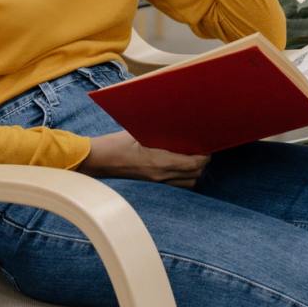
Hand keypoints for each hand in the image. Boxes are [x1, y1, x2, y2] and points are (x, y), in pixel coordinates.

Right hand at [77, 131, 209, 187]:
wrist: (99, 160)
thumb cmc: (117, 143)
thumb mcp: (139, 131)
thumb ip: (160, 130)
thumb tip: (177, 122)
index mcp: (159, 162)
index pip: (193, 164)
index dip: (204, 156)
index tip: (208, 147)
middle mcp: (161, 175)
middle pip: (194, 175)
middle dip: (202, 164)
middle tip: (203, 150)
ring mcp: (156, 182)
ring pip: (187, 183)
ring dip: (194, 172)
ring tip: (193, 158)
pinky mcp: (152, 184)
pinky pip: (176, 185)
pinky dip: (183, 177)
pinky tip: (179, 165)